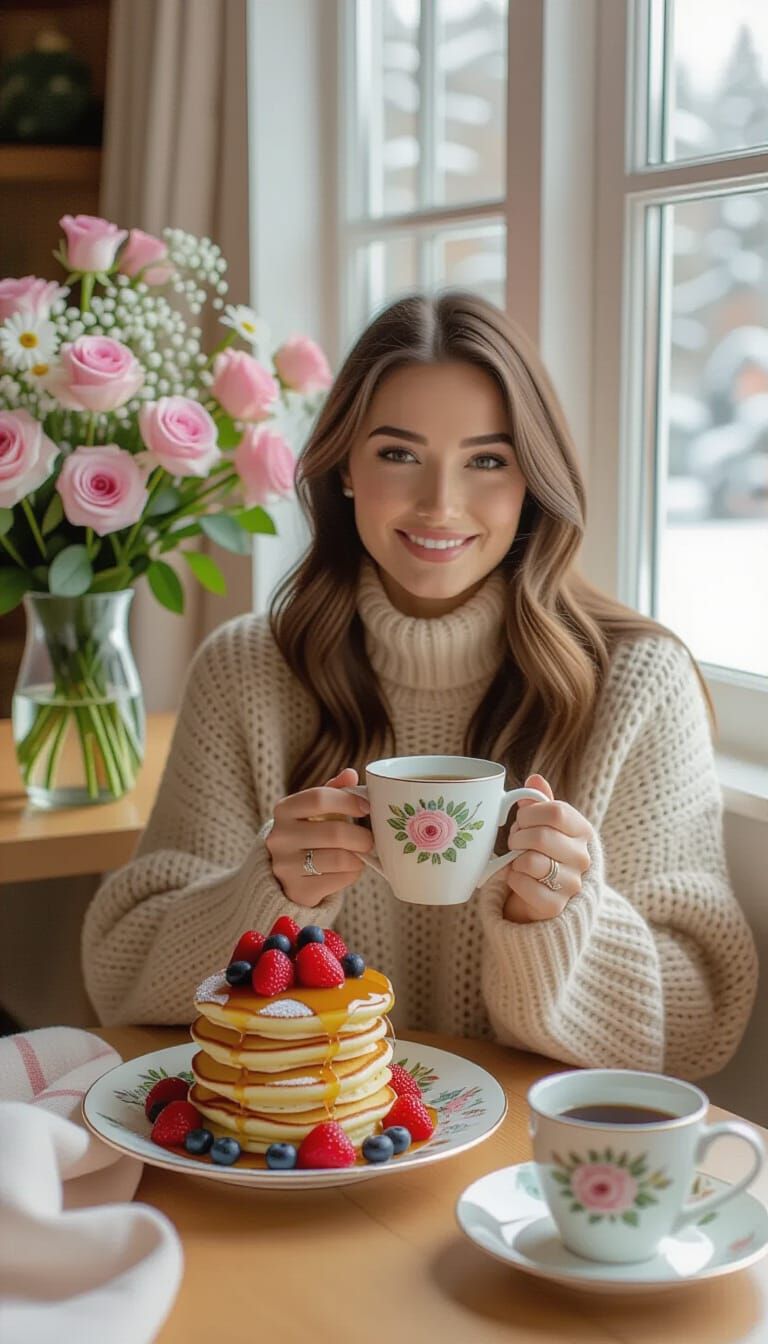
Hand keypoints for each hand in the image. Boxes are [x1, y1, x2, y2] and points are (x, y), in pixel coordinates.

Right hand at [266, 768, 372, 906]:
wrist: (283, 876)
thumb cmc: (308, 835)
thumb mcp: (314, 811)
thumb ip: (333, 791)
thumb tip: (350, 774)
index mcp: (284, 809)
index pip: (319, 798)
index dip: (348, 801)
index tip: (367, 807)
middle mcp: (280, 836)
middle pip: (335, 832)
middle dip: (362, 836)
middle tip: (371, 839)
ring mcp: (285, 865)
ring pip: (339, 858)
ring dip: (358, 857)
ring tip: (360, 854)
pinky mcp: (297, 889)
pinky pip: (338, 879)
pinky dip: (351, 874)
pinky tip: (348, 869)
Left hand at [503, 774, 592, 923]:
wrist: (545, 893)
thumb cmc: (543, 851)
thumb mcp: (545, 823)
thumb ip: (540, 801)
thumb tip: (534, 779)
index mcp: (583, 831)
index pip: (556, 812)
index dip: (530, 813)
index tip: (523, 819)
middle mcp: (583, 857)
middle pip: (541, 836)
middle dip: (518, 836)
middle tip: (516, 841)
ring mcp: (572, 883)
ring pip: (530, 861)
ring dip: (514, 858)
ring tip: (518, 859)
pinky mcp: (556, 905)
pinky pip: (523, 884)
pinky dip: (512, 879)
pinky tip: (518, 877)